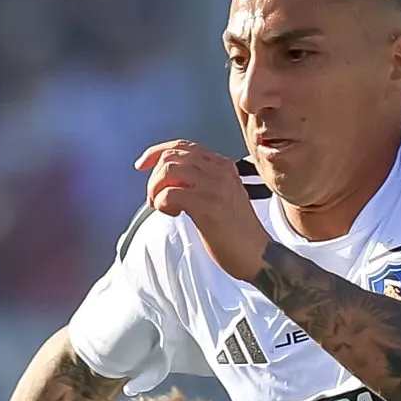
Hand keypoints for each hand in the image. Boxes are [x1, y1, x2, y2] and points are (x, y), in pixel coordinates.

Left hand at [139, 140, 268, 283]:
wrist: (258, 255)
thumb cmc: (237, 233)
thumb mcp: (222, 196)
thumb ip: (202, 182)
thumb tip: (169, 179)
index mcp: (223, 166)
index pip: (184, 146)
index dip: (157, 152)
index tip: (142, 165)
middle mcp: (220, 171)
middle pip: (173, 156)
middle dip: (154, 176)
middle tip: (154, 198)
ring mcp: (215, 187)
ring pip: (169, 170)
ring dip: (156, 189)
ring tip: (160, 205)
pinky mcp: (208, 206)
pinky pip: (171, 194)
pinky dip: (162, 203)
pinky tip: (173, 214)